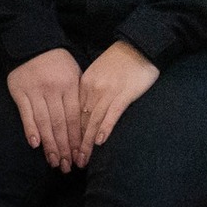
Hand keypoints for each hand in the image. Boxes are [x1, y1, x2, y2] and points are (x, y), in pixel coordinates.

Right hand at [6, 48, 82, 171]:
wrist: (33, 44)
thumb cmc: (58, 62)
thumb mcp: (75, 74)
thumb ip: (78, 97)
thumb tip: (86, 122)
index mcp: (71, 86)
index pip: (76, 118)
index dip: (78, 138)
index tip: (81, 155)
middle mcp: (54, 91)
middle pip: (61, 124)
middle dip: (65, 147)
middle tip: (68, 166)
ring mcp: (36, 92)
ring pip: (45, 122)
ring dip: (50, 144)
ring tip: (54, 161)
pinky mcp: (20, 93)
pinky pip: (26, 114)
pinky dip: (31, 129)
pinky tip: (36, 144)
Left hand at [76, 41, 160, 165]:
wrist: (140, 44)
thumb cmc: (122, 59)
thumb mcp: (98, 72)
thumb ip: (91, 89)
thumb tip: (86, 109)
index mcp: (84, 84)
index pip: (74, 114)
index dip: (69, 134)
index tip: (66, 150)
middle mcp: (92, 90)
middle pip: (81, 121)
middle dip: (75, 144)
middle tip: (72, 162)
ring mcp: (108, 92)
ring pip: (93, 121)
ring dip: (87, 143)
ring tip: (83, 159)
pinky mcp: (125, 94)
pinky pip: (112, 114)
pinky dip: (104, 128)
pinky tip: (99, 141)